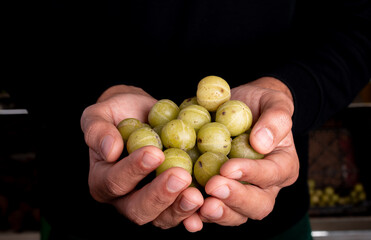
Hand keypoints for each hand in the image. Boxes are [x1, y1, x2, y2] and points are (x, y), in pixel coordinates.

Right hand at [80, 85, 203, 231]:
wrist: (144, 116)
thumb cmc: (120, 113)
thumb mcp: (101, 114)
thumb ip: (97, 129)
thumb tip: (109, 150)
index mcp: (102, 181)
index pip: (115, 181)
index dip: (133, 170)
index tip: (155, 153)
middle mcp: (124, 200)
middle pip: (139, 209)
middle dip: (160, 195)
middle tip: (181, 176)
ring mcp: (151, 205)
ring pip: (162, 218)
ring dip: (180, 209)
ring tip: (197, 195)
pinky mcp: (173, 202)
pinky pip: (183, 214)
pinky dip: (196, 214)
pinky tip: (209, 206)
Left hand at [198, 77, 298, 225]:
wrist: (241, 108)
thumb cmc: (260, 104)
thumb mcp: (274, 101)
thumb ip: (275, 119)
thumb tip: (260, 142)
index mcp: (282, 165)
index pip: (271, 174)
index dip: (251, 173)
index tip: (228, 167)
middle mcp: (265, 186)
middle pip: (258, 205)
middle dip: (235, 199)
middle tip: (213, 187)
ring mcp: (241, 194)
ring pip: (235, 215)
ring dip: (218, 213)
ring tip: (200, 205)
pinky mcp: (219, 195)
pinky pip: (211, 211)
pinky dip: (198, 215)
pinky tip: (186, 215)